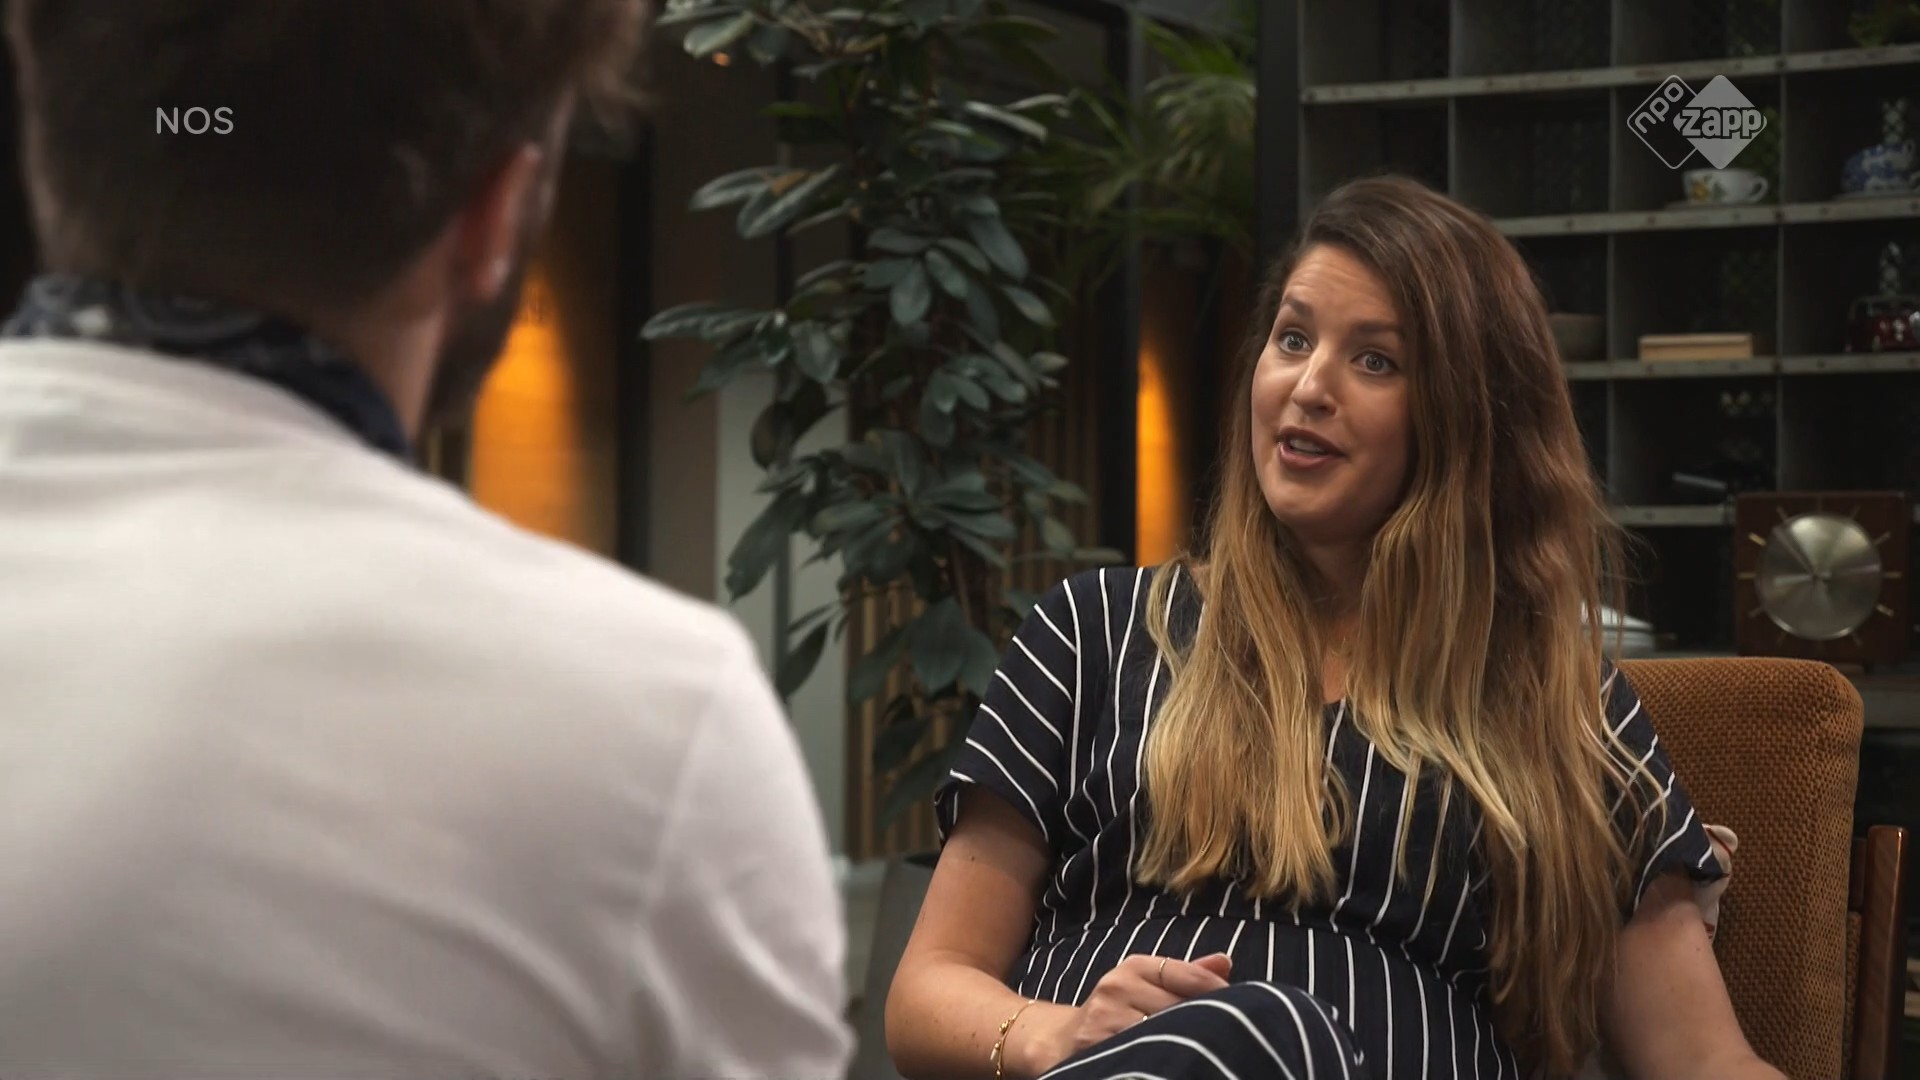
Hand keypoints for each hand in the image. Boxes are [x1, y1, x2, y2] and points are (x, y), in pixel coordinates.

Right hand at [1018, 953, 1232, 1074]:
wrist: (1058, 1042)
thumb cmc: (1114, 1013)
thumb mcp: (1145, 985)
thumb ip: (1186, 975)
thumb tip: (1226, 962)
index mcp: (1135, 967)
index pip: (1190, 977)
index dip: (1221, 997)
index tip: (1244, 1013)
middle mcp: (1117, 987)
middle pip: (1181, 1009)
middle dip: (1207, 1025)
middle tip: (1231, 1040)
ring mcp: (1104, 1020)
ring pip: (1162, 1034)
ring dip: (1188, 1048)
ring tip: (1206, 1055)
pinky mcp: (1094, 1049)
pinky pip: (1140, 1057)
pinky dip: (1162, 1063)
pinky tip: (1174, 1066)